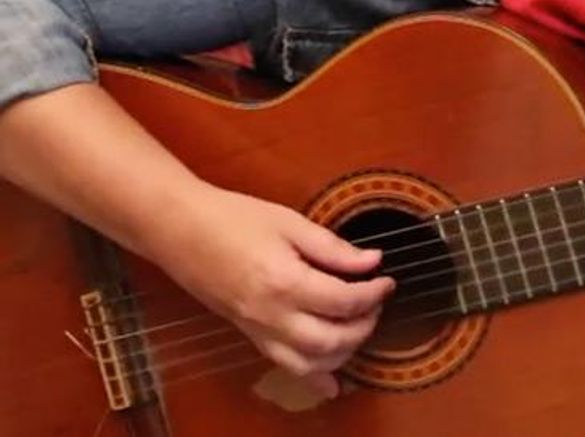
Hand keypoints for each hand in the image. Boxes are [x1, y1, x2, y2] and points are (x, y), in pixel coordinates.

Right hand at [151, 185, 394, 396]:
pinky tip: (333, 382)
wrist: (180, 230)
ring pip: (311, 363)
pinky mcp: (249, 335)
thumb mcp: (289, 222)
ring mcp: (257, 331)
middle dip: (365, 325)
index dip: (374, 293)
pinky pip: (284, 366)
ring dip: (344, 351)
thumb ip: (332, 248)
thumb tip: (372, 262)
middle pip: (333, 341)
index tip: (387, 280)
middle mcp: (271, 316)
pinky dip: (313, 378)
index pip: (344, 301)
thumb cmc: (234, 219)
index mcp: (285, 282)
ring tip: (358, 324)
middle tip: (376, 302)